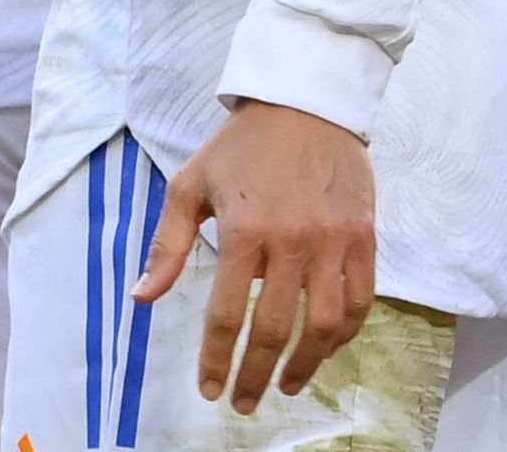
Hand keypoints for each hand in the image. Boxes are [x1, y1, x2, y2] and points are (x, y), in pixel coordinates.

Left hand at [135, 101, 375, 412]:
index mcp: (244, 230)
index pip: (227, 312)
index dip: (217, 357)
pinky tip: (325, 349)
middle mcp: (292, 242)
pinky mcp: (364, 239)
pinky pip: (359, 302)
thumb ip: (169, 245)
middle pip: (276, 329)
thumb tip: (142, 297)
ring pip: (325, 325)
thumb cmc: (240, 146)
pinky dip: (343, 335)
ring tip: (287, 384)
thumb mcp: (189, 185)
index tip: (210, 389)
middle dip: (257, 374)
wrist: (304, 104)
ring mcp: (334, 243)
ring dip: (306, 364)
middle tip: (246, 403)